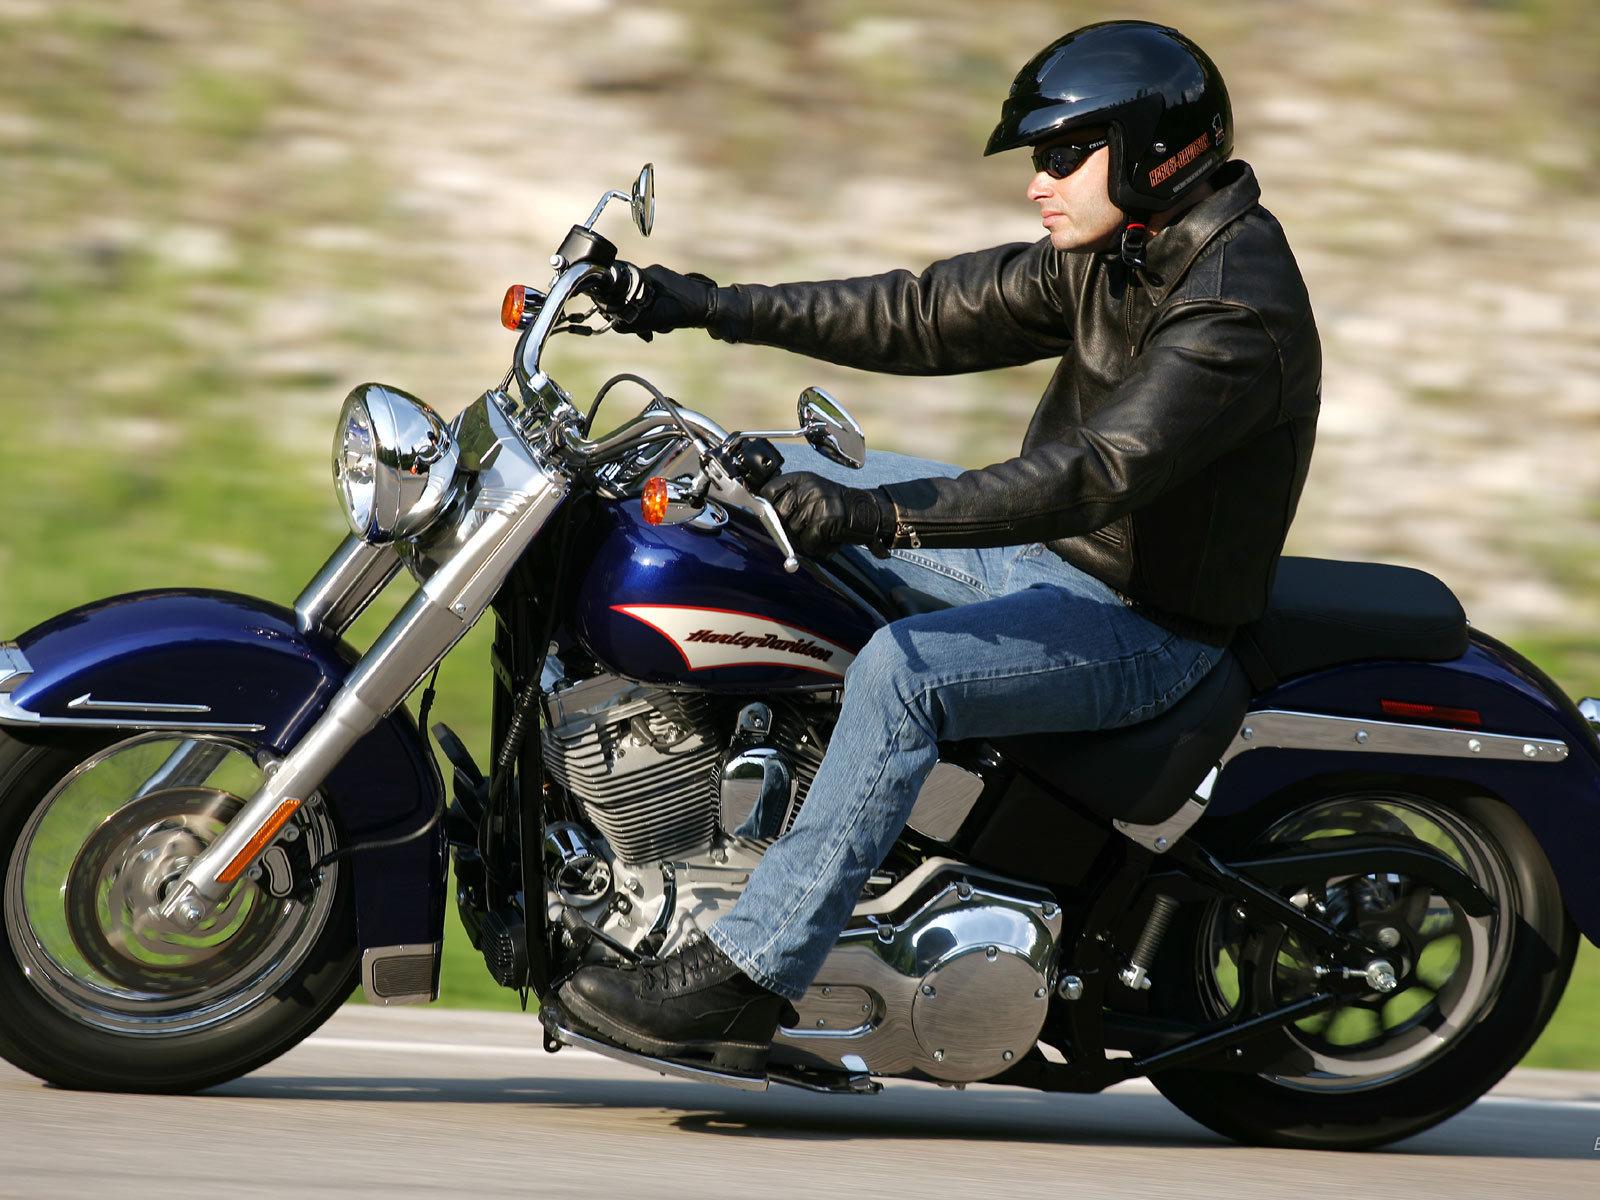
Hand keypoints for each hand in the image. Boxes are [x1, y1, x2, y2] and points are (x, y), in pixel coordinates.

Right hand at [594, 263, 716, 340]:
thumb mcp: (652, 320)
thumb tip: (615, 324)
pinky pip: (658, 301)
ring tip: (662, 327)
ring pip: (646, 300)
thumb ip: (630, 322)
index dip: (619, 302)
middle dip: (638, 315)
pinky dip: (659, 314)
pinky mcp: (674, 288)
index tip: (620, 316)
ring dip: (651, 317)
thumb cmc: (684, 311)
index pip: (623, 284)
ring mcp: (666, 280)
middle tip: (646, 330)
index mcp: (650, 274)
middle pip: (634, 295)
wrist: (711, 308)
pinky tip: (668, 324)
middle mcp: (656, 273)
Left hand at [758, 471, 894, 558]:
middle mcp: (807, 488)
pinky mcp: (824, 521)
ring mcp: (816, 504)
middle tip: (802, 528)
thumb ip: (788, 499)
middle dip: (786, 527)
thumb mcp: (810, 491)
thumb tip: (764, 514)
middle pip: (778, 515)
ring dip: (803, 538)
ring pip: (792, 532)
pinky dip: (816, 546)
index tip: (774, 515)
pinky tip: (826, 538)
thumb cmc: (833, 506)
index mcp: (801, 478)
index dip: (768, 506)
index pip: (769, 491)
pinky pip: (807, 542)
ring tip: (818, 532)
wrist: (864, 511)